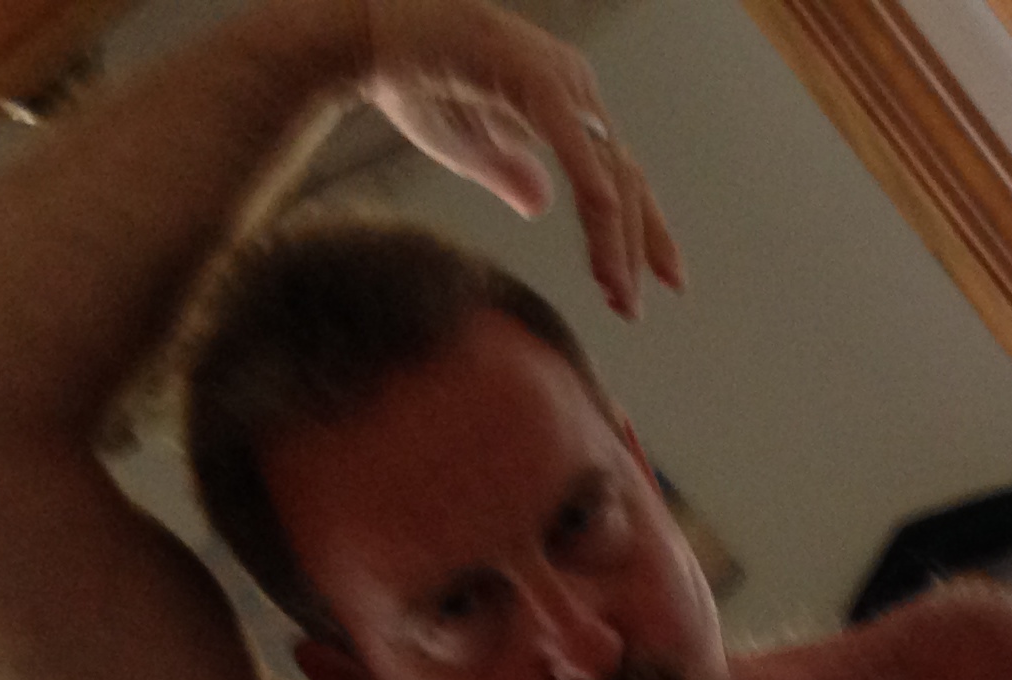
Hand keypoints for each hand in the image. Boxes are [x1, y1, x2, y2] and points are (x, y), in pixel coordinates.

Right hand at [354, 0, 683, 315]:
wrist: (365, 38)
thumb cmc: (413, 81)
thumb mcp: (470, 146)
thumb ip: (510, 174)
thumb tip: (540, 205)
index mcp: (565, 104)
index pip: (615, 175)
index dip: (636, 232)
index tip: (646, 285)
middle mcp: (574, 88)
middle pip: (624, 177)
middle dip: (635, 248)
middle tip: (632, 310)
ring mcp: (560, 81)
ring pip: (607, 171)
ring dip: (617, 239)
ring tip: (617, 293)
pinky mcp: (536, 79)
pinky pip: (576, 149)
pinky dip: (594, 198)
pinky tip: (605, 239)